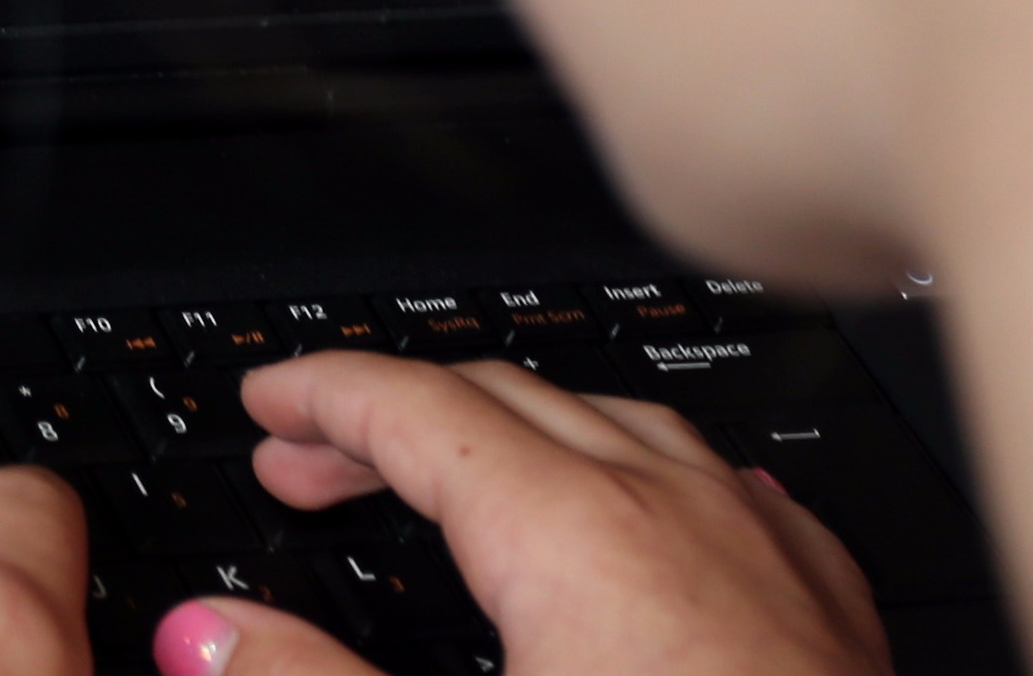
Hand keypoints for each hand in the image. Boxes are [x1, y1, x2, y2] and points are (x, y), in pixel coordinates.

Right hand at [154, 353, 890, 675]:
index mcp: (574, 535)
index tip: (270, 403)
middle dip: (395, 413)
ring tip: (458, 471)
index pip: (420, 409)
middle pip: (508, 401)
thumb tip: (210, 637)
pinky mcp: (822, 606)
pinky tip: (649, 509)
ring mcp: (760, 547)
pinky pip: (722, 488)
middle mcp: (675, 511)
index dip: (327, 395)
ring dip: (518, 433)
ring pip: (621, 426)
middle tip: (310, 455)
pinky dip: (643, 477)